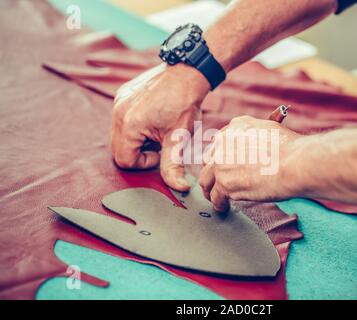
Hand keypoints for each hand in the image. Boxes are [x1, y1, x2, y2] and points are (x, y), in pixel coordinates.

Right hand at [112, 63, 209, 190]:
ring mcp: (119, 101)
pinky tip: (155, 117)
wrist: (188, 72)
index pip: (125, 160)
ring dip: (138, 139)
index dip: (144, 163)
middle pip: (119, 148)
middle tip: (161, 143)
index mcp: (129, 126)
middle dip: (140, 151)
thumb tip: (180, 188)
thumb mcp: (179, 139)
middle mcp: (118, 113)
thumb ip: (173, 166)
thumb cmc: (184, 104)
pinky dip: (136, 124)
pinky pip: (122, 118)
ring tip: (159, 130)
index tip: (161, 153)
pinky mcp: (123, 93)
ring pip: (120, 134)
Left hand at [199, 116, 301, 211]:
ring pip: (206, 180)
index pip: (218, 144)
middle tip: (217, 184)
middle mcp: (223, 143)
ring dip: (210, 190)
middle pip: (209, 162)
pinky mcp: (225, 184)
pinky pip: (216, 197)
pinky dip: (219, 204)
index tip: (222, 168)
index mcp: (235, 128)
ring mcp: (221, 164)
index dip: (219, 159)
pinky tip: (223, 208)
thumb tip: (251, 150)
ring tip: (216, 199)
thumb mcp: (268, 131)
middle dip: (213, 174)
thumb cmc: (291, 149)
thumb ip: (253, 138)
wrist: (296, 162)